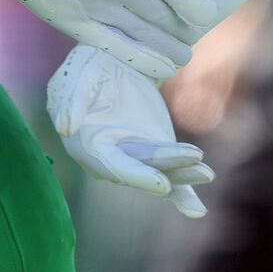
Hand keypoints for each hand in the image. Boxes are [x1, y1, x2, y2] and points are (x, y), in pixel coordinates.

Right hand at [0, 0, 217, 81]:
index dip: (195, 5)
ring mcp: (94, 6)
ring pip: (139, 37)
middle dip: (181, 30)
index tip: (209, 14)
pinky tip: (145, 66)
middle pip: (161, 16)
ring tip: (180, 60)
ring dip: (163, 50)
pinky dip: (132, 57)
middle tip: (195, 40)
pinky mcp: (70, 20)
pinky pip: (109, 45)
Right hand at [48, 43, 213, 217]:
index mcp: (89, 147)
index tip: (163, 183)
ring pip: (161, 172)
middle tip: (199, 169)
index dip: (139, 176)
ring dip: (184, 176)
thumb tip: (65, 127)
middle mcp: (112, 159)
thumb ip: (71, 101)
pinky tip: (196, 210)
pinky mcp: (153, 153)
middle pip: (144, 170)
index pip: (116, 168)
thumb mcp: (77, 79)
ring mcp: (135, 158)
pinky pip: (168, 174)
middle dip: (171, 171)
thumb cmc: (89, 70)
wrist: (112, 61)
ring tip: (206, 173)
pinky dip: (183, 192)